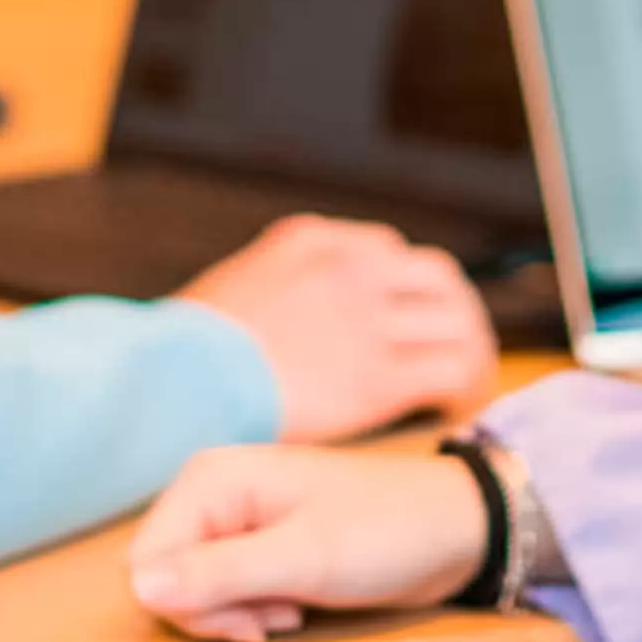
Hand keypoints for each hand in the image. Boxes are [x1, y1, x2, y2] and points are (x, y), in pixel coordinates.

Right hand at [129, 443, 488, 641]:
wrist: (451, 531)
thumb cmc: (385, 532)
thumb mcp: (304, 558)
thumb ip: (220, 573)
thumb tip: (138, 588)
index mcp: (214, 477)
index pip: (147, 562)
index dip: (188, 605)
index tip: (250, 619)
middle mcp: (215, 493)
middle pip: (165, 581)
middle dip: (215, 614)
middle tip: (277, 616)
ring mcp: (234, 522)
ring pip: (192, 595)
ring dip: (237, 618)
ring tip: (291, 610)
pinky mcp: (255, 548)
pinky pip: (221, 596)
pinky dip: (250, 613)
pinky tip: (292, 609)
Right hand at [177, 215, 494, 441]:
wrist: (172, 383)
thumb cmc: (181, 354)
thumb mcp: (233, 288)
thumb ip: (276, 289)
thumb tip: (284, 316)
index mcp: (313, 241)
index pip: (388, 252)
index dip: (404, 291)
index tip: (405, 319)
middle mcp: (351, 268)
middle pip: (438, 276)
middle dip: (450, 310)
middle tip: (452, 343)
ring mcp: (369, 317)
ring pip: (459, 317)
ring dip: (469, 343)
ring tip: (465, 375)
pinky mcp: (378, 374)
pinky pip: (454, 366)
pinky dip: (468, 380)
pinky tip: (460, 401)